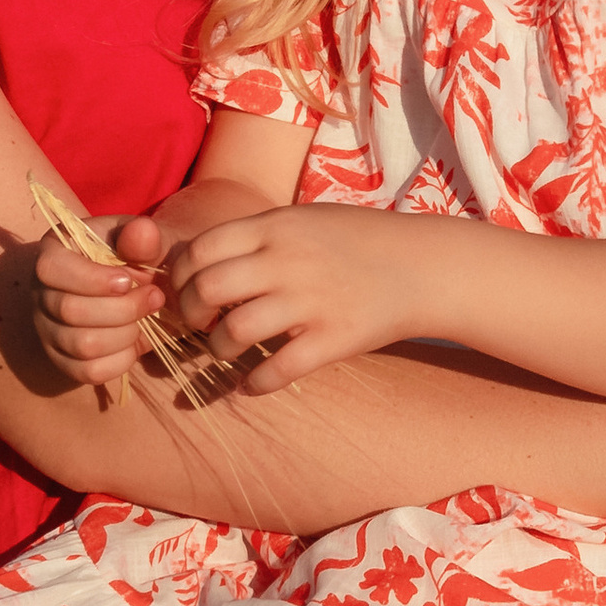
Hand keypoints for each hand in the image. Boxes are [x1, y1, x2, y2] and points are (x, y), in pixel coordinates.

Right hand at [33, 213, 170, 391]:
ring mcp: (48, 331)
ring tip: (146, 320)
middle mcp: (40, 293)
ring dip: (126, 334)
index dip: (92, 279)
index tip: (128, 280)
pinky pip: (89, 372)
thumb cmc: (138, 259)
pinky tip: (135, 342)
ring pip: (82, 345)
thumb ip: (144, 236)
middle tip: (155, 298)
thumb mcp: (144, 240)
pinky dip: (122, 360)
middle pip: (70, 311)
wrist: (142, 290)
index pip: (51, 269)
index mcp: (53, 253)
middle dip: (123, 309)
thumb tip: (142, 232)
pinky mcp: (63, 361)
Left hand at [165, 205, 444, 397]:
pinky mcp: (335, 338)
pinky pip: (278, 370)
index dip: (181, 277)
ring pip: (236, 331)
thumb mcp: (304, 220)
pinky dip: (255, 384)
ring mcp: (312, 301)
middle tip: (201, 325)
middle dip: (191, 314)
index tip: (187, 292)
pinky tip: (252, 385)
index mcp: (276, 227)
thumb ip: (257, 237)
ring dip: (218, 349)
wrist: (424, 266)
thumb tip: (200, 261)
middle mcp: (288, 261)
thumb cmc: (359, 241)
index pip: (200, 249)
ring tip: (226, 351)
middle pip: (208, 289)